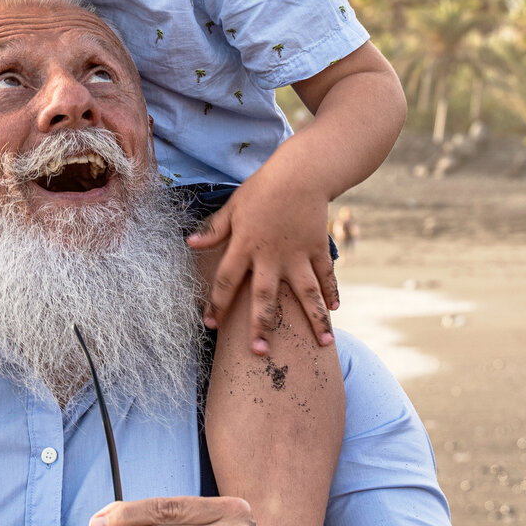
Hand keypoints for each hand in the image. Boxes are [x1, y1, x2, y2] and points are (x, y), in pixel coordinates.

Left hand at [186, 164, 336, 351]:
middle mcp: (271, 256)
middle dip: (262, 326)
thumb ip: (214, 230)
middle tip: (260, 353)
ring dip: (315, 319)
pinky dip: (332, 291)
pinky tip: (335, 310)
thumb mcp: (232, 207)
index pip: (225, 281)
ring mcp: (297, 255)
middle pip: (265, 297)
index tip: (210, 325)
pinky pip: (326, 275)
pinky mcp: (318, 248)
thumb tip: (189, 244)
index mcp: (244, 246)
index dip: (216, 304)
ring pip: (306, 293)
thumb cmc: (262, 189)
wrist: (300, 172)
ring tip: (324, 344)